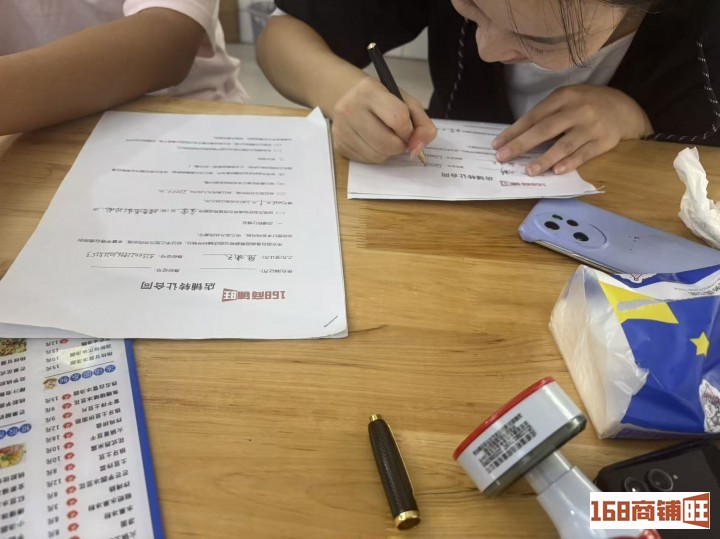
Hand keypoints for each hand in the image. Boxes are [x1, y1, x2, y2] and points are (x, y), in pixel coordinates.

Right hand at [331, 77, 436, 162]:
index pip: (398, 119)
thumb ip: (422, 125)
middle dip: (400, 145)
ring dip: (389, 153)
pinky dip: (377, 156)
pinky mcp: (339, 144)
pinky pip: (367, 161)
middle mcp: (350, 108)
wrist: (350, 98)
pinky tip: (373, 142)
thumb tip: (417, 151)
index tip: (407, 129)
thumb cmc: (383, 101)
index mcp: (369, 91)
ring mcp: (341, 128)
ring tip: (385, 138)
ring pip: (378, 156)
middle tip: (398, 136)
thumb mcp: (406, 103)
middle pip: (387, 143)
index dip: (409, 130)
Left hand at [492, 85, 653, 175]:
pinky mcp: (604, 140)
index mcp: (563, 97)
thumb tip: (518, 137)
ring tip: (529, 170)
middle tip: (503, 157)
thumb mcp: (567, 100)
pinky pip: (585, 153)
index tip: (497, 145)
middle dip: (521, 144)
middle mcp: (577, 109)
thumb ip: (547, 115)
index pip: (533, 116)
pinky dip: (571, 162)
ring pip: (565, 144)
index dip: (514, 131)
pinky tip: (557, 171)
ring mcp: (591, 125)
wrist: (625, 108)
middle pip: (545, 129)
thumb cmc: (588, 105)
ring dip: (545, 158)